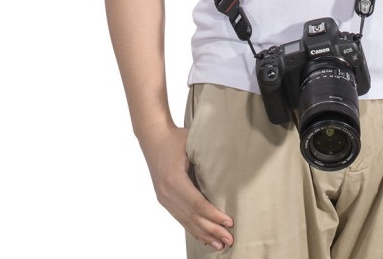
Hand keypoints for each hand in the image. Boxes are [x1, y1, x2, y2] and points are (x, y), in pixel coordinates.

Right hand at [139, 125, 234, 250]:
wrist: (153, 137)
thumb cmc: (174, 138)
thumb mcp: (191, 145)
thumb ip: (204, 160)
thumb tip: (225, 170)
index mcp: (174, 181)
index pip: (197, 204)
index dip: (214, 215)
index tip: (229, 222)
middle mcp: (167, 193)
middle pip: (192, 217)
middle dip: (212, 230)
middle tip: (229, 240)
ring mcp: (164, 197)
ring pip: (186, 221)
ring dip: (203, 234)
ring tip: (219, 244)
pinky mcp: (164, 198)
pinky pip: (179, 217)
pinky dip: (192, 228)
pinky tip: (203, 237)